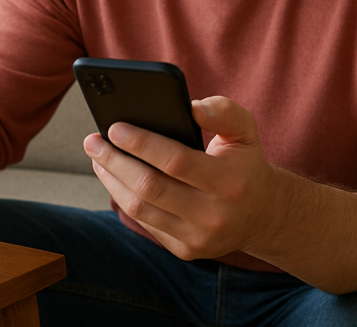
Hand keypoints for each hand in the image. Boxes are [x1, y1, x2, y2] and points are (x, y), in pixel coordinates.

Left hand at [83, 95, 279, 260]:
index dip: (141, 143)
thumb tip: (190, 106)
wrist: (264, 214)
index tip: (114, 127)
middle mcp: (214, 214)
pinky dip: (123, 197)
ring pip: (140, 208)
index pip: (176, 161)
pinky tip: (113, 176)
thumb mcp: (245, 131)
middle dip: (114, 161)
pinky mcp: (186, 250)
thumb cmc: (244, 162)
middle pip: (150, 187)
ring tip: (96, 156)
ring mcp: (199, 238)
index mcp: (230, 181)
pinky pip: (145, 222)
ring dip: (111, 180)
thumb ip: (223, 111)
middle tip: (92, 140)